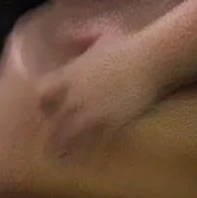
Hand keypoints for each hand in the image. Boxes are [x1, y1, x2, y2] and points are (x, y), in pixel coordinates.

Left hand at [36, 33, 161, 156]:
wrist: (153, 58)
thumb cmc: (129, 45)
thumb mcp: (99, 35)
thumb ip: (78, 37)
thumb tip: (60, 37)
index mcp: (70, 75)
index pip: (43, 95)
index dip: (44, 105)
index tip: (48, 111)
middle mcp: (76, 96)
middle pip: (54, 121)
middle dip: (52, 134)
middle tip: (50, 147)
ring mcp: (92, 112)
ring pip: (70, 138)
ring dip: (66, 149)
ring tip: (64, 161)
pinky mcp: (112, 123)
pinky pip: (95, 144)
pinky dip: (90, 153)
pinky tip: (89, 162)